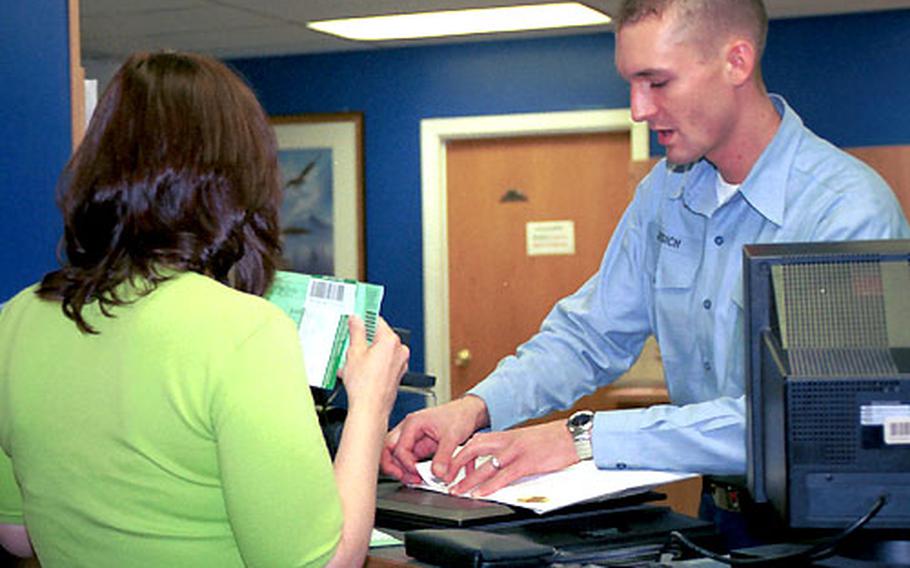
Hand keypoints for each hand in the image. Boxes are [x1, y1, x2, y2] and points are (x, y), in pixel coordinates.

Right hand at [339, 316, 408, 417]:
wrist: (370, 409)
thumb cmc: (365, 386)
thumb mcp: (354, 352)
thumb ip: (356, 331)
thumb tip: (356, 319)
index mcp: (391, 341)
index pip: (377, 321)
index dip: (363, 321)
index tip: (355, 321)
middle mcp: (399, 350)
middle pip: (379, 337)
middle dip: (363, 342)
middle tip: (350, 347)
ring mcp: (400, 364)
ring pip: (380, 352)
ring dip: (365, 354)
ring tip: (350, 364)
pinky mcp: (397, 375)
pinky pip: (383, 363)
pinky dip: (371, 365)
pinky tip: (358, 372)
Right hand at [380, 395, 488, 484]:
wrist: (468, 413)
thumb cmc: (459, 416)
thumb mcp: (452, 436)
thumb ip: (444, 456)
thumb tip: (437, 474)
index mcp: (412, 423)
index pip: (399, 448)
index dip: (407, 465)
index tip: (419, 474)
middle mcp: (408, 430)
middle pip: (387, 450)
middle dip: (393, 467)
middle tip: (406, 479)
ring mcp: (412, 438)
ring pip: (395, 456)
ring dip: (401, 470)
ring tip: (414, 480)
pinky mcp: (418, 446)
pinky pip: (408, 459)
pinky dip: (410, 469)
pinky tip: (419, 476)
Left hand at [446, 419, 577, 496]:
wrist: (571, 435)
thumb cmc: (551, 440)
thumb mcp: (525, 440)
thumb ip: (509, 448)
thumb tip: (496, 461)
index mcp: (506, 435)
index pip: (475, 441)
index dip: (459, 454)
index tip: (447, 464)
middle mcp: (506, 441)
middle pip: (472, 449)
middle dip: (455, 464)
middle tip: (443, 478)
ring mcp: (515, 451)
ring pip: (485, 465)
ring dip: (468, 480)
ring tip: (456, 491)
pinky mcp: (527, 463)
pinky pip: (504, 475)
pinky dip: (490, 485)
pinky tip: (481, 493)